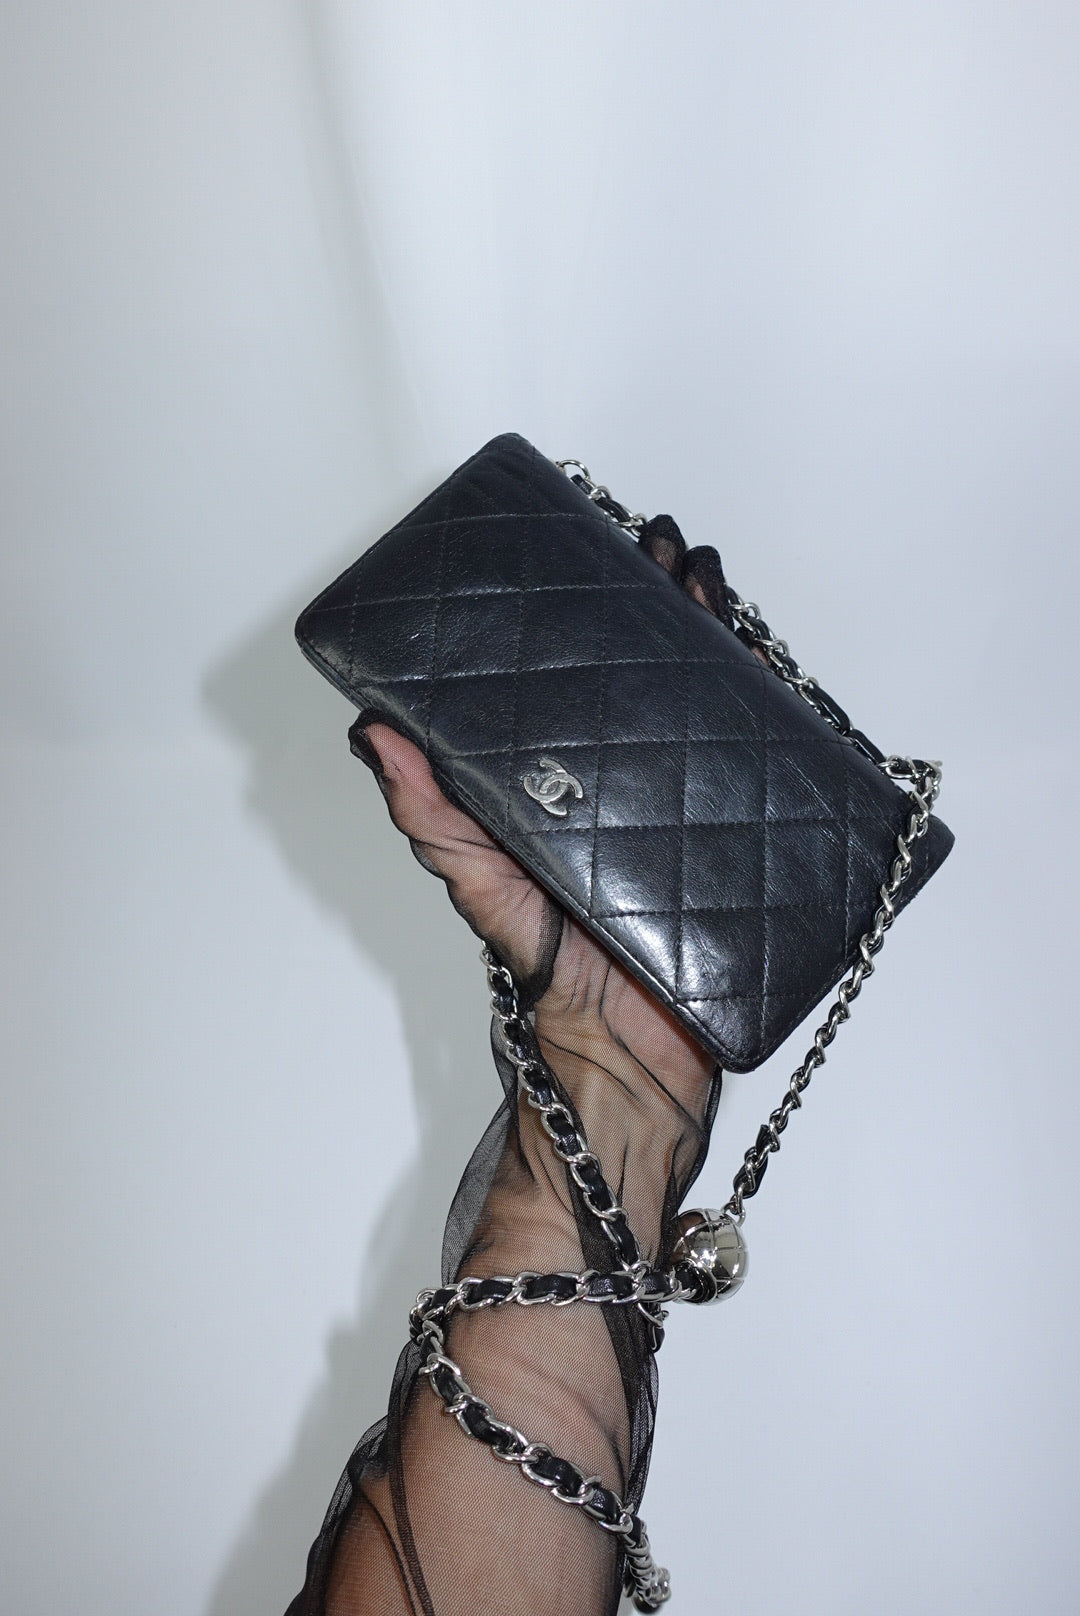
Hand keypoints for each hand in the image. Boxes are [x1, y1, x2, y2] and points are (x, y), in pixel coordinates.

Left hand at [354, 523, 730, 1262]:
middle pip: (661, 676)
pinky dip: (778, 715)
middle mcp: (640, 787)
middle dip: (669, 605)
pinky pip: (771, 768)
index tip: (606, 554)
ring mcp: (701, 810)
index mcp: (576, 786)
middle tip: (667, 549)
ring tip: (714, 585)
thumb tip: (372, 730)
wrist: (626, 1064)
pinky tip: (775, 671)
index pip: (591, 680)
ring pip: (719, 705)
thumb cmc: (551, 978)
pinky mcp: (752, 844)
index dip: (603, 615)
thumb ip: (434, 817)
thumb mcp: (481, 884)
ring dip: (721, 638)